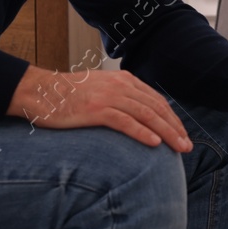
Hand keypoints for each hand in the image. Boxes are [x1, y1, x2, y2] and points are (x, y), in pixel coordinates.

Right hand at [8, 65, 191, 151]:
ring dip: (166, 133)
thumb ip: (121, 98)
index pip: (156, 100)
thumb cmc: (68, 96)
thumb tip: (140, 117)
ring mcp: (108, 96)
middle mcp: (120, 85)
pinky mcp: (95, 109)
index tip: (183, 134)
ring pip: (146, 115)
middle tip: (188, 146)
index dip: (172, 118)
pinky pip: (125, 122)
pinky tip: (154, 143)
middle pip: (156, 108)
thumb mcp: (100, 90)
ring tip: (179, 147)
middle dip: (175, 128)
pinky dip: (142, 132)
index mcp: (124, 80)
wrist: (39, 92)